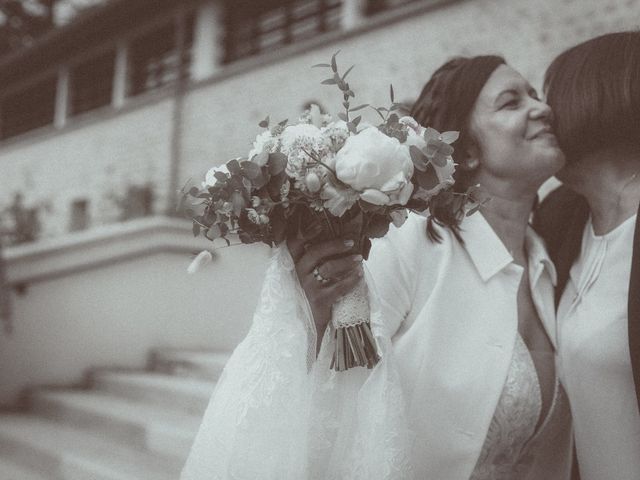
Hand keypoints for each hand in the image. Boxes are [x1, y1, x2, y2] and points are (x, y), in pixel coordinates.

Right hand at [287, 228, 363, 342]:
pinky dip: (351, 280)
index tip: (319, 225)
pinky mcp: (318, 300)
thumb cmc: (313, 295)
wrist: (309, 325)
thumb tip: (341, 243)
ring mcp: (307, 287)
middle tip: (351, 243)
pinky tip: (359, 276)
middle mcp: (298, 274)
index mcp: (295, 265)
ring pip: (328, 267)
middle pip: (314, 252)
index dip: (304, 233)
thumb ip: (318, 261)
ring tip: (359, 260)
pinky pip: (338, 287)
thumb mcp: (310, 276)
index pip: (293, 244)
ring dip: (346, 262)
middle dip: (334, 245)